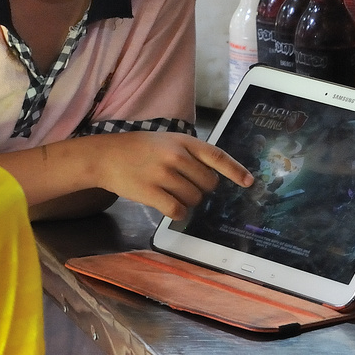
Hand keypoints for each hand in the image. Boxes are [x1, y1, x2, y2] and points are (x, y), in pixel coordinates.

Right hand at [93, 132, 252, 220]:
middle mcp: (175, 156)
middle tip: (186, 186)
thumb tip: (213, 176)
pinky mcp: (150, 192)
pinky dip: (178, 213)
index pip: (216, 155)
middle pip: (208, 184)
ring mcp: (162, 174)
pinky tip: (169, 206)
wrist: (105, 156)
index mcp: (182, 141)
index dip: (235, 170)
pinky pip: (177, 211)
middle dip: (202, 189)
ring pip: (194, 199)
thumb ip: (188, 153)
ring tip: (171, 193)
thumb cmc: (138, 149)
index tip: (248, 182)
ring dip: (188, 202)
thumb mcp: (166, 141)